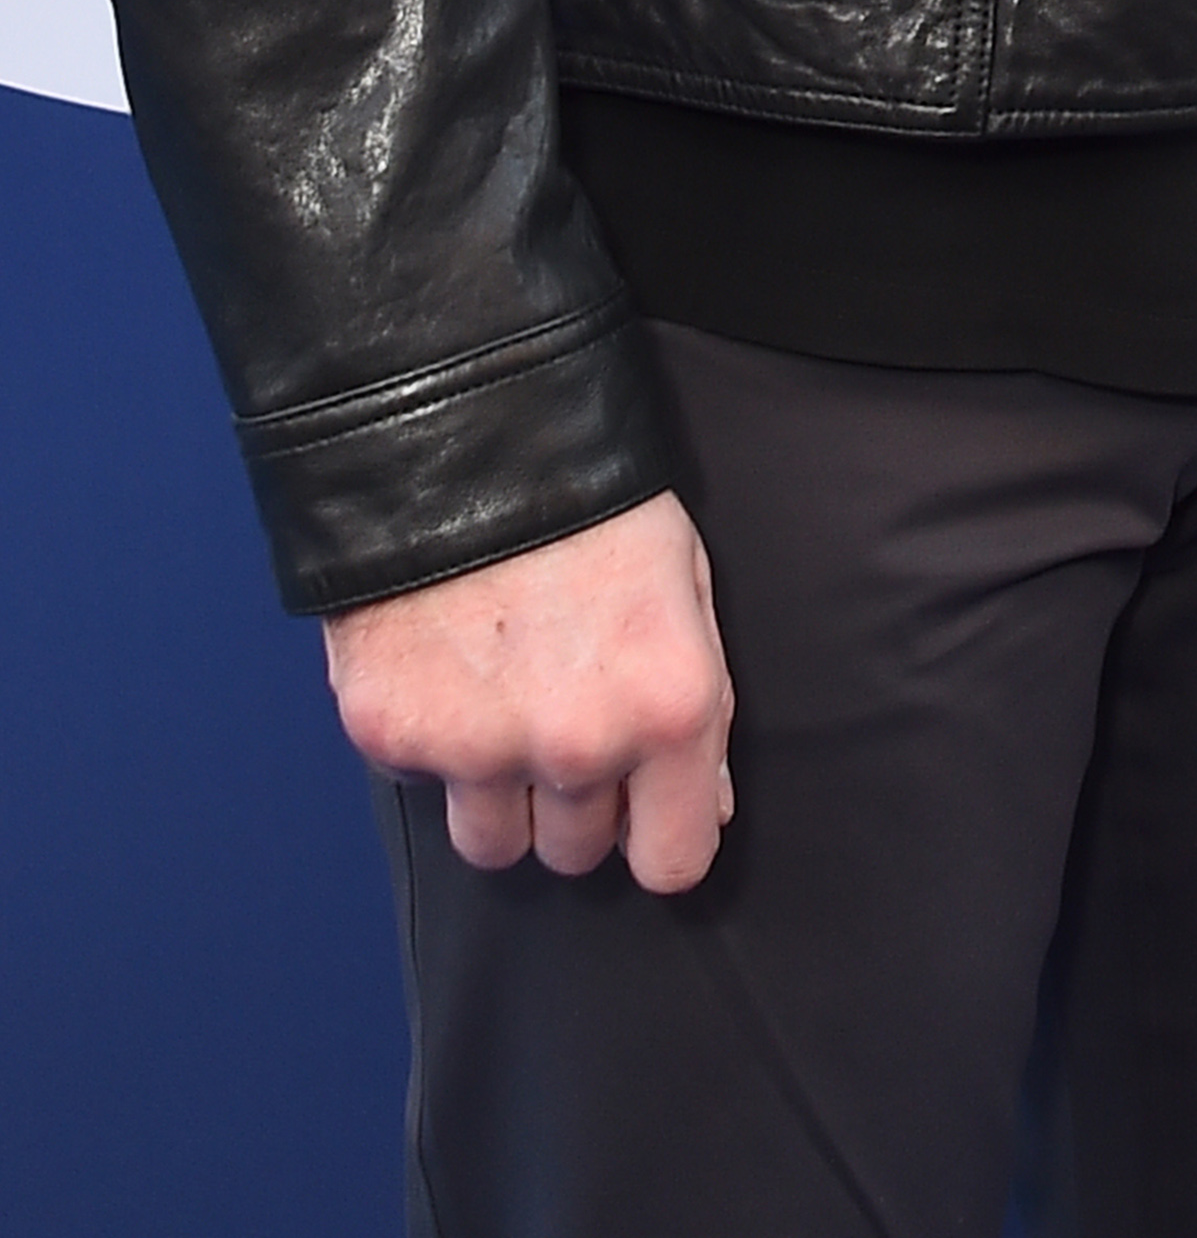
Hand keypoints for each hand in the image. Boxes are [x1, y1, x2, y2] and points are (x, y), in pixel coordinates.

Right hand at [323, 491, 734, 891]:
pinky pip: (421, 785)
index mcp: (668, 706)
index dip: (658, 835)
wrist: (465, 430)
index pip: (673, 863)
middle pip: (575, 856)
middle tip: (559, 717)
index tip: (642, 809)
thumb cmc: (592, 497)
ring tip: (500, 701)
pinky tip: (446, 662)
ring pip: (493, 846)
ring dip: (499, 795)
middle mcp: (578, 744)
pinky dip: (431, 742)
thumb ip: (698, 709)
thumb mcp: (683, 584)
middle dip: (574, 803)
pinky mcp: (395, 736)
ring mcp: (478, 748)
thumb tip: (703, 808)